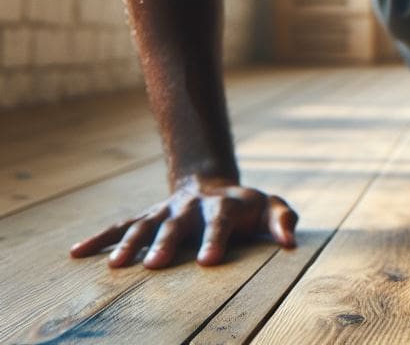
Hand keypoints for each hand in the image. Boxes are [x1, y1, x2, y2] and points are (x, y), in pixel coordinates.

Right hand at [69, 176, 297, 267]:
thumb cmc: (247, 207)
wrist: (212, 185)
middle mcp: (191, 207)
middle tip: (156, 265)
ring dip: (130, 243)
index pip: (220, 221)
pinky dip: (99, 238)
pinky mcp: (147, 217)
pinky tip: (76, 253)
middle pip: (178, 223)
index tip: (208, 262)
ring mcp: (166, 211)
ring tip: (116, 266)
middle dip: (166, 242)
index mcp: (224, 205)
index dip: (215, 239)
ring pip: (145, 224)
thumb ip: (282, 221)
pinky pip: (120, 226)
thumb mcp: (269, 208)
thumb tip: (291, 243)